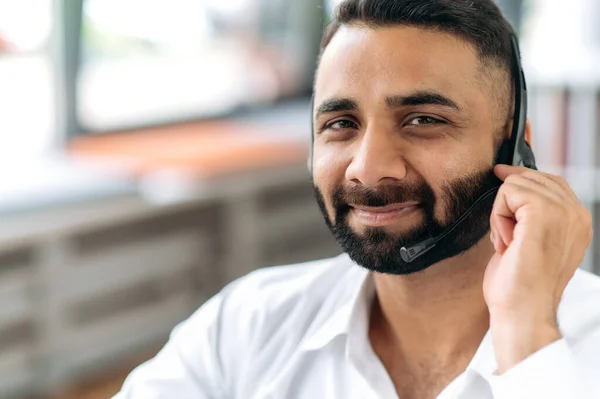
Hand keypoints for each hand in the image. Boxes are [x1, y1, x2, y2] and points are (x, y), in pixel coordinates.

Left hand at [483, 165, 592, 372]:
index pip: (551, 181)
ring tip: (509, 243)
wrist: (522, 310)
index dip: (522, 177)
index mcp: (578, 222)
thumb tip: (512, 185)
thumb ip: (532, 217)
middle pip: (532, 177)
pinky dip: (498, 217)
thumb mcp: (532, 243)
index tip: (500, 174)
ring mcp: (563, 211)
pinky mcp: (544, 211)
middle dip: (508, 204)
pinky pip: (508, 191)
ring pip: (516, 184)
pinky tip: (506, 242)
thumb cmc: (520, 285)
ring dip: (501, 214)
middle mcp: (576, 214)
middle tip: (508, 239)